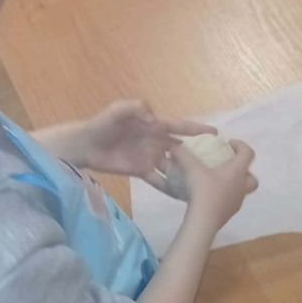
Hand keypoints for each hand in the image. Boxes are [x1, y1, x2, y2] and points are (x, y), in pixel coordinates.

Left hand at [81, 100, 216, 188]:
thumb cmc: (103, 124)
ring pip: (174, 165)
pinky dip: (170, 186)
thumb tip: (155, 121)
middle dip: (198, 153)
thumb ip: (138, 108)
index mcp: (155, 125)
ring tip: (204, 181)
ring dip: (187, 172)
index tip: (215, 134)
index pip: (180, 127)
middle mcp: (157, 141)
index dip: (197, 129)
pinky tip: (181, 194)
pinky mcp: (141, 171)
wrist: (84, 144)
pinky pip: (159, 180)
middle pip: (182, 148)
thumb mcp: (120, 109)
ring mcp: (150, 157)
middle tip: (217, 162)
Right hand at [174, 138, 257, 233]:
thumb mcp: (192, 170)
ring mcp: (237, 201)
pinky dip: (224, 196)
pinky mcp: (229, 213)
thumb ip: (184, 156)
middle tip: (228, 166)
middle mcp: (242, 186)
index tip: (229, 144)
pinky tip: (209, 195)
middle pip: (251, 177)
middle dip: (243, 170)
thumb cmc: (203, 191)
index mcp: (238, 171)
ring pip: (242, 190)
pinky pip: (231, 201)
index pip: (248, 153)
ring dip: (233, 184)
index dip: (241, 145)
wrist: (204, 221)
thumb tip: (175, 147)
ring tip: (216, 181)